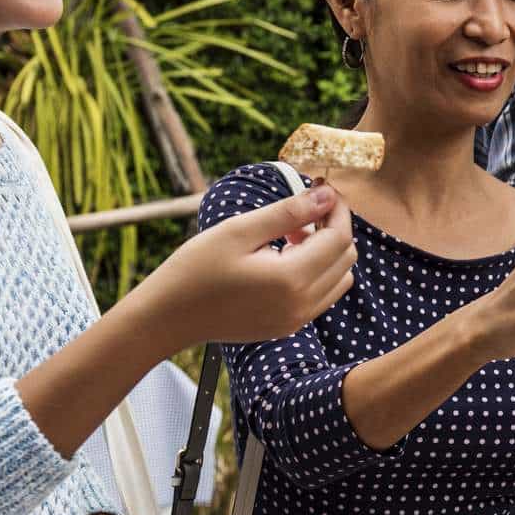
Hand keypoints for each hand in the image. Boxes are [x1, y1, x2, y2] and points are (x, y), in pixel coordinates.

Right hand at [134, 185, 357, 352]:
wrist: (168, 317)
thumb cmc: (196, 268)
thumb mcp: (241, 230)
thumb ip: (289, 212)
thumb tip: (327, 194)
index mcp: (291, 279)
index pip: (339, 238)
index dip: (337, 209)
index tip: (323, 187)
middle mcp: (302, 305)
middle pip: (346, 258)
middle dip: (333, 228)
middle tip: (301, 210)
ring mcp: (297, 320)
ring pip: (340, 278)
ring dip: (327, 251)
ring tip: (290, 235)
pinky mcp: (289, 327)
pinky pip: (323, 295)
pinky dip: (317, 272)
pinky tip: (284, 258)